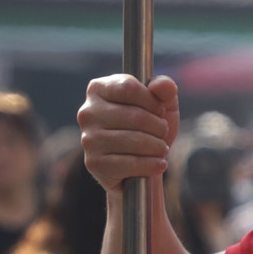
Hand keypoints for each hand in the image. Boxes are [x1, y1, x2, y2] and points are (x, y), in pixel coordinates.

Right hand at [78, 74, 180, 192]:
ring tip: (162, 148)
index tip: (160, 111)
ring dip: (158, 146)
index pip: (129, 88)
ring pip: (135, 140)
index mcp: (98, 89)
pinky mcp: (94, 163)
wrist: (135, 168)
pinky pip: (131, 163)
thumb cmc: (147, 128)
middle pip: (135, 116)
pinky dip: (151, 164)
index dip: (152, 101)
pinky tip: (160, 164)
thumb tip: (164, 85)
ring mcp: (89, 139)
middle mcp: (88, 112)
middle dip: (159, 127)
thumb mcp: (161, 104)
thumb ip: (164, 88)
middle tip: (164, 133)